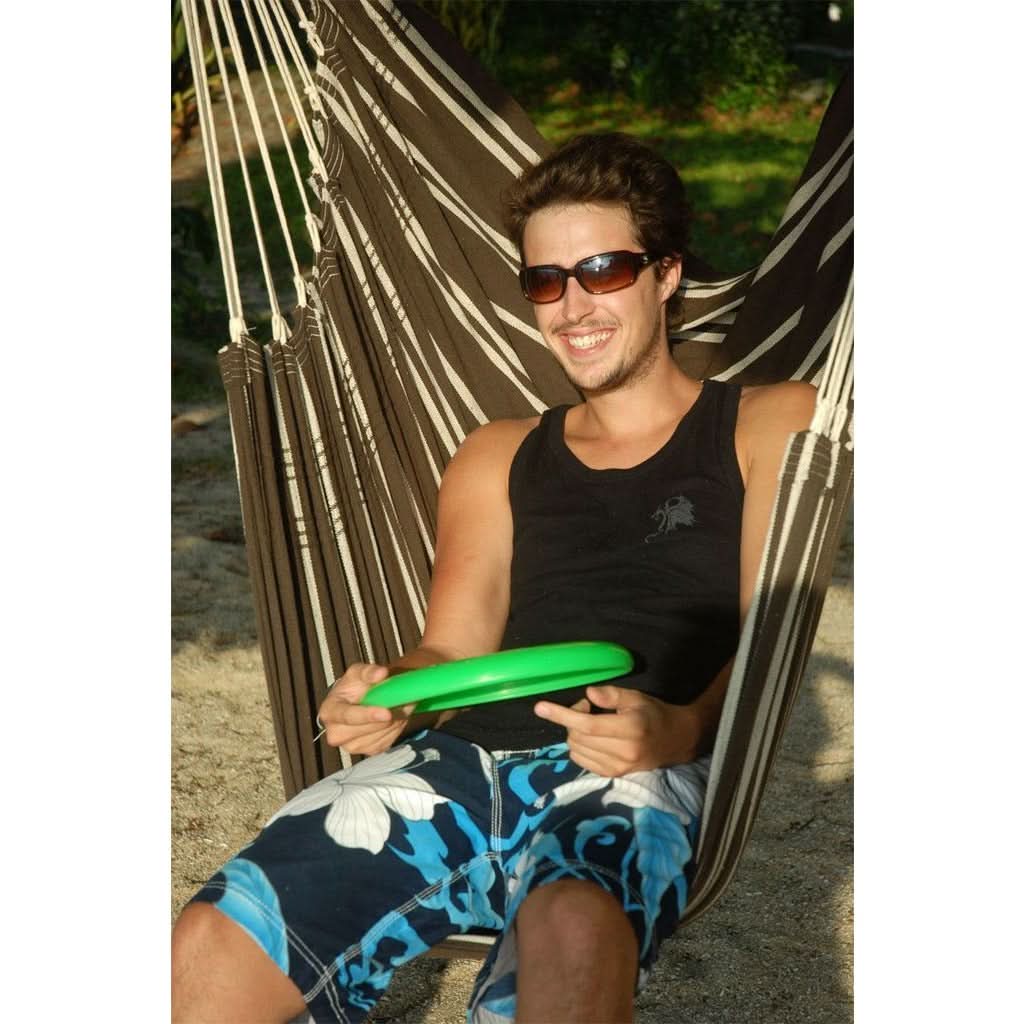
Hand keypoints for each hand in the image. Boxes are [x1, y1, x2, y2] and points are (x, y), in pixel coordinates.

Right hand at [317, 663, 416, 755]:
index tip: (386, 712)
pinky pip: (386, 743)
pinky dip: (395, 730)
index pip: (347, 716)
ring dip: (393, 723)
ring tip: (395, 707)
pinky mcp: (368, 751)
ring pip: (379, 737)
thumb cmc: (356, 686)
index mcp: (329, 711)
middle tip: (399, 702)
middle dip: (385, 718)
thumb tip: (380, 673)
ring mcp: (351, 745)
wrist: (361, 699)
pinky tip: (393, 718)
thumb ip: (369, 672)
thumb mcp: (359, 672)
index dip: (367, 715)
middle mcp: (336, 733)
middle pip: (365, 730)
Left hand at [534, 685, 701, 776]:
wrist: (676, 740)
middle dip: (572, 719)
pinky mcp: (613, 775)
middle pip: (578, 737)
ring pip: (576, 750)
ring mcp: (617, 767)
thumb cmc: (654, 713)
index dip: (561, 715)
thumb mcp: (636, 697)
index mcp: (630, 728)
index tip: (540, 707)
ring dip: (575, 734)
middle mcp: (623, 752)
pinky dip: (579, 746)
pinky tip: (592, 738)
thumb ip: (611, 695)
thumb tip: (587, 694)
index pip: (587, 724)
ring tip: (592, 723)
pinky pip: (582, 761)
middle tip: (587, 708)